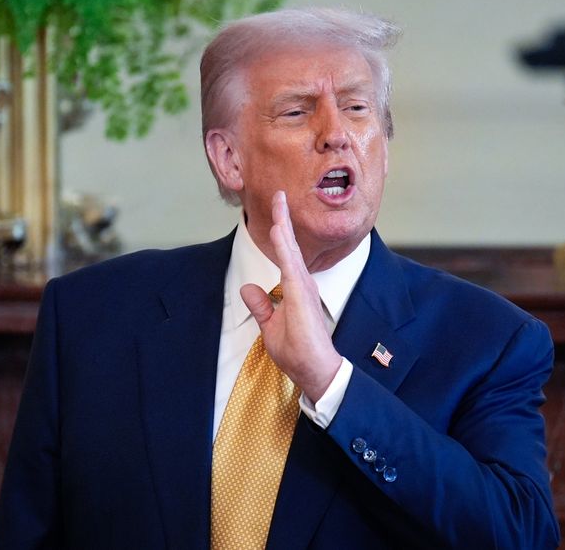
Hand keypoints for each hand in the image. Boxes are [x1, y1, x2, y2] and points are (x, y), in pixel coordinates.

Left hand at [240, 191, 342, 402]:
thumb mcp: (271, 326)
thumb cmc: (298, 351)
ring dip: (284, 224)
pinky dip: (285, 244)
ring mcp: (302, 286)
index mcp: (295, 288)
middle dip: (283, 218)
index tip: (276, 209)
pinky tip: (279, 228)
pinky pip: (291, 263)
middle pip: (289, 244)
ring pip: (290, 249)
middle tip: (279, 193)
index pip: (285, 254)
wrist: (316, 370)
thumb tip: (248, 288)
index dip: (280, 232)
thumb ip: (261, 306)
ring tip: (279, 200)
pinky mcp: (301, 294)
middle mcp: (301, 283)